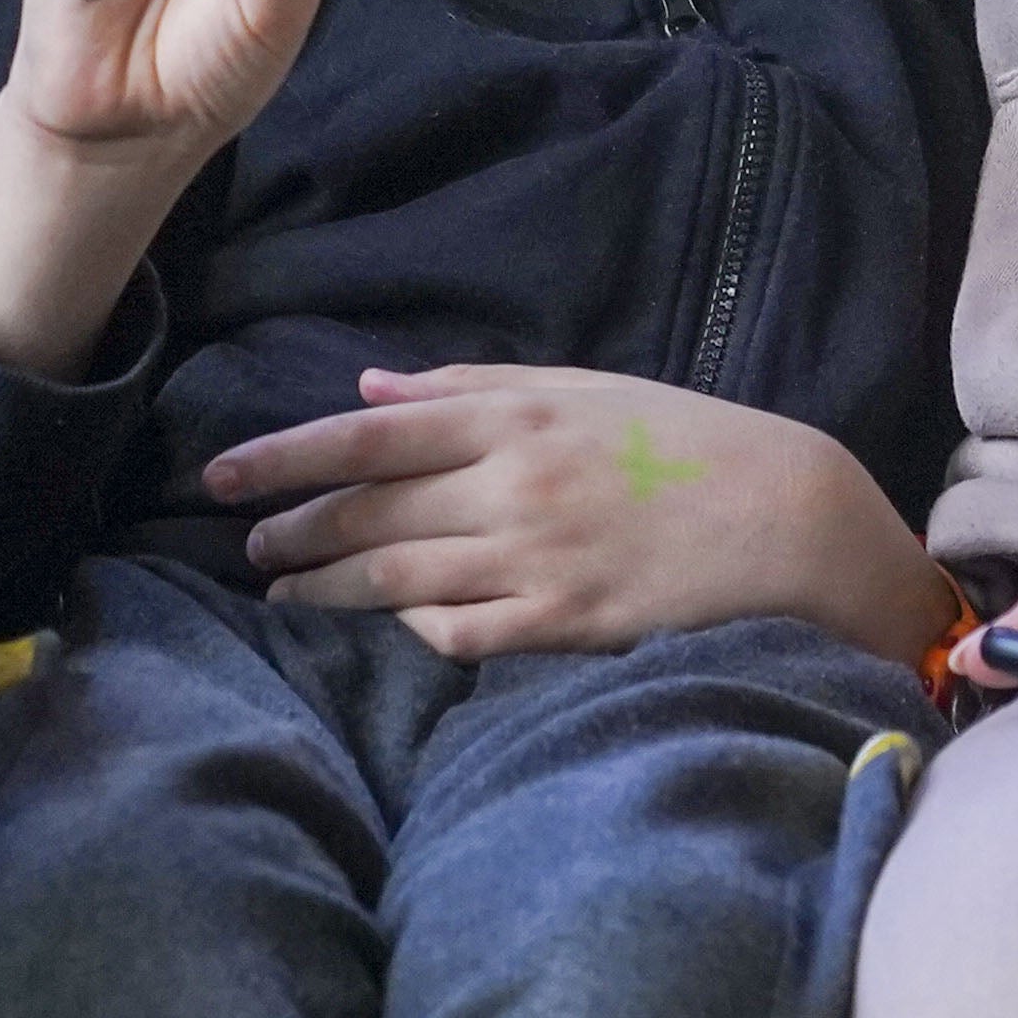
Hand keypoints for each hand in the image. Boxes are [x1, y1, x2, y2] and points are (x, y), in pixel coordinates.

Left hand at [214, 366, 957, 669]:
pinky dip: (417, 630)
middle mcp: (514, 485)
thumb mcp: (584, 389)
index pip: (369, 435)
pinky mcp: (566, 623)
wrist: (791, 518)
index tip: (227, 472)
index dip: (288, 455)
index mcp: (516, 416)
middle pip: (370, 510)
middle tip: (244, 539)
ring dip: (328, 587)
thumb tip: (371, 384)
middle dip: (294, 526)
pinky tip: (390, 626)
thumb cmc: (687, 443)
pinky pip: (463, 633)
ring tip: (279, 592)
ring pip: (399, 577)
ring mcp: (538, 558)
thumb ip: (473, 388)